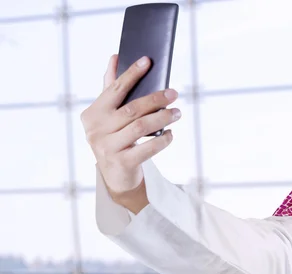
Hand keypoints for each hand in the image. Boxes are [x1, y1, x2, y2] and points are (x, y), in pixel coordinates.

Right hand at [80, 55, 179, 211]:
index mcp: (92, 114)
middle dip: (155, 99)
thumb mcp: (110, 115)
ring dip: (162, 118)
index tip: (147, 61)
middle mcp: (96, 130)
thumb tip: (115, 57)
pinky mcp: (121, 163)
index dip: (131, 74)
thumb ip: (111, 88)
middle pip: (131, 109)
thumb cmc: (115, 138)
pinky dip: (162, 140)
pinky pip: (147, 148)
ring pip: (140, 127)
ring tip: (177, 113)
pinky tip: (171, 134)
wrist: (116, 176)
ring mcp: (107, 148)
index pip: (114, 89)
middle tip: (174, 93)